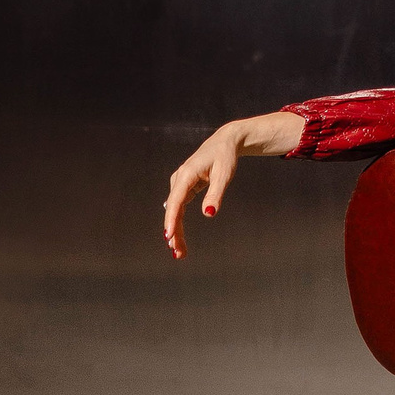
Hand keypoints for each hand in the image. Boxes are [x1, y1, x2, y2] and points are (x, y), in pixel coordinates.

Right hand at [163, 111, 301, 259]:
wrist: (225, 142)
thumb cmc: (225, 156)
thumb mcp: (224, 174)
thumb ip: (216, 194)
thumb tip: (209, 214)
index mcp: (186, 174)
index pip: (176, 201)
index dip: (171, 219)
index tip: (168, 236)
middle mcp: (179, 180)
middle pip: (173, 210)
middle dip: (173, 232)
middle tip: (177, 252)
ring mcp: (180, 184)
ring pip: (174, 211)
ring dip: (175, 231)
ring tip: (179, 252)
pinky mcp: (184, 188)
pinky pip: (179, 209)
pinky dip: (178, 223)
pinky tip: (179, 238)